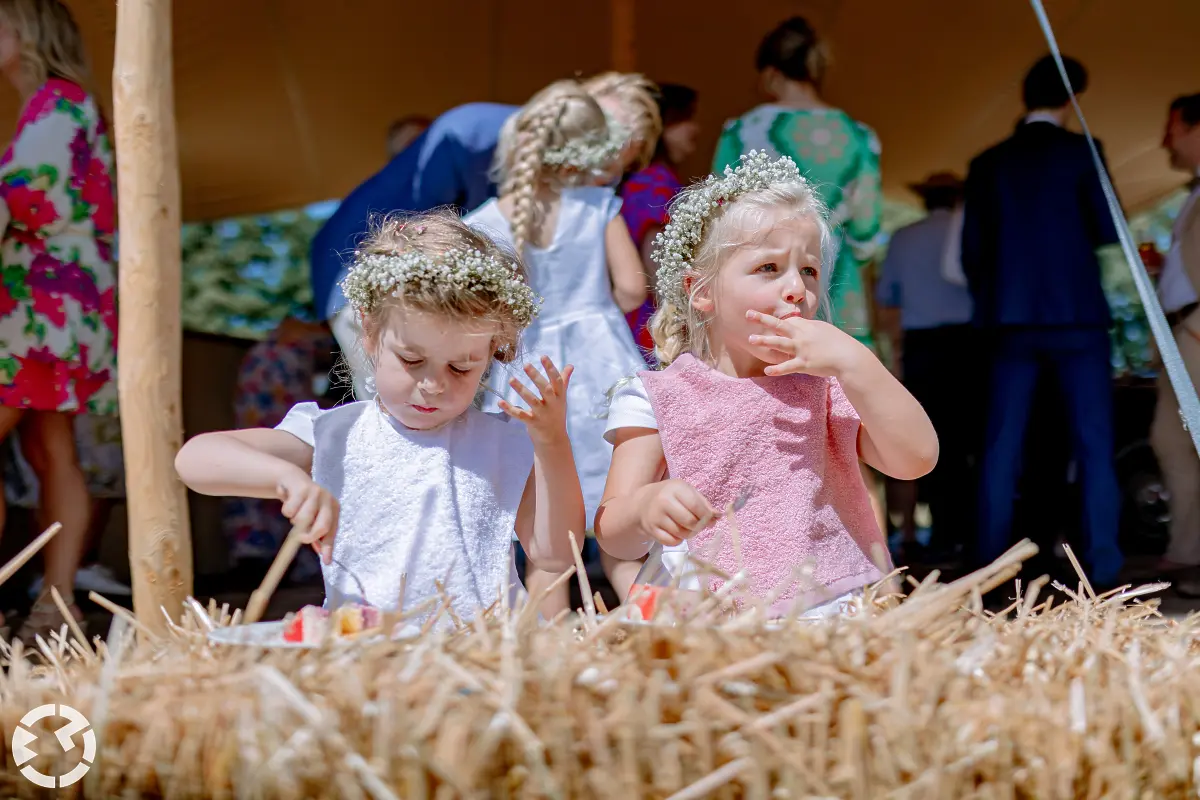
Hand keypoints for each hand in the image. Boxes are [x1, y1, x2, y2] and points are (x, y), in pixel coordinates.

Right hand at [277, 469, 338, 563]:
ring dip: (294, 521)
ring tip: (294, 513)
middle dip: (309, 536)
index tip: (327, 562)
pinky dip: (286, 511)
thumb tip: (323, 555)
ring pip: (302, 520)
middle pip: (322, 526)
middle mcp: (328, 499)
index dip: (328, 547)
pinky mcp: (302, 488)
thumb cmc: (304, 503)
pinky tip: (288, 501)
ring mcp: (316, 492)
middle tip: (300, 537)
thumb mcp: (312, 519)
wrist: (291, 479)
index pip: (332, 531)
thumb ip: (318, 536)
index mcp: (334, 508)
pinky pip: (289, 510)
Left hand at [498, 356, 573, 443]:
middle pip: (545, 389)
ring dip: (521, 390)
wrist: (554, 440)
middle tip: (526, 365)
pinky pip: (520, 415)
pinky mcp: (533, 423)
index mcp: (559, 396)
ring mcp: (542, 414)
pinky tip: (500, 402)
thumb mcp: (561, 398)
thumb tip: (570, 365)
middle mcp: (552, 404)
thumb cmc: (557, 414)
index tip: (543, 356)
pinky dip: (510, 409)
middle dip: (536, 377)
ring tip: (511, 379)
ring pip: (531, 400)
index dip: (550, 368)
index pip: (557, 380)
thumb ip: (564, 380)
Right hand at [637, 479, 716, 546]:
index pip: (695, 505)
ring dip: (689, 533)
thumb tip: (717, 516)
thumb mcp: (686, 491)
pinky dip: (678, 540)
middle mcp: (663, 501)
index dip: (706, 515)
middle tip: (700, 524)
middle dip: (699, 526)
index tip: (711, 519)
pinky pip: (672, 542)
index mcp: (675, 488)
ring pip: (682, 533)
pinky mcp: (651, 530)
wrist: (641, 503)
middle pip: (690, 521)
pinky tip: (676, 532)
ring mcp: (656, 517)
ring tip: (687, 527)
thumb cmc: (669, 496)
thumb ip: (703, 503)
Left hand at [746, 309, 866, 378]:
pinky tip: (767, 370)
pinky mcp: (805, 364)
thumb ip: (810, 329)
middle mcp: (803, 336)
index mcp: (808, 327)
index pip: (788, 320)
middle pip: (780, 325)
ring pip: (780, 343)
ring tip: (751, 339)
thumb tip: (801, 326)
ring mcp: (802, 350)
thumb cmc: (839, 344)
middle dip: (763, 319)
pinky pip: (788, 367)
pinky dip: (778, 369)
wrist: (850, 358)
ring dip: (765, 341)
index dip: (777, 321)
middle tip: (747, 313)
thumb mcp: (824, 331)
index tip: (765, 320)